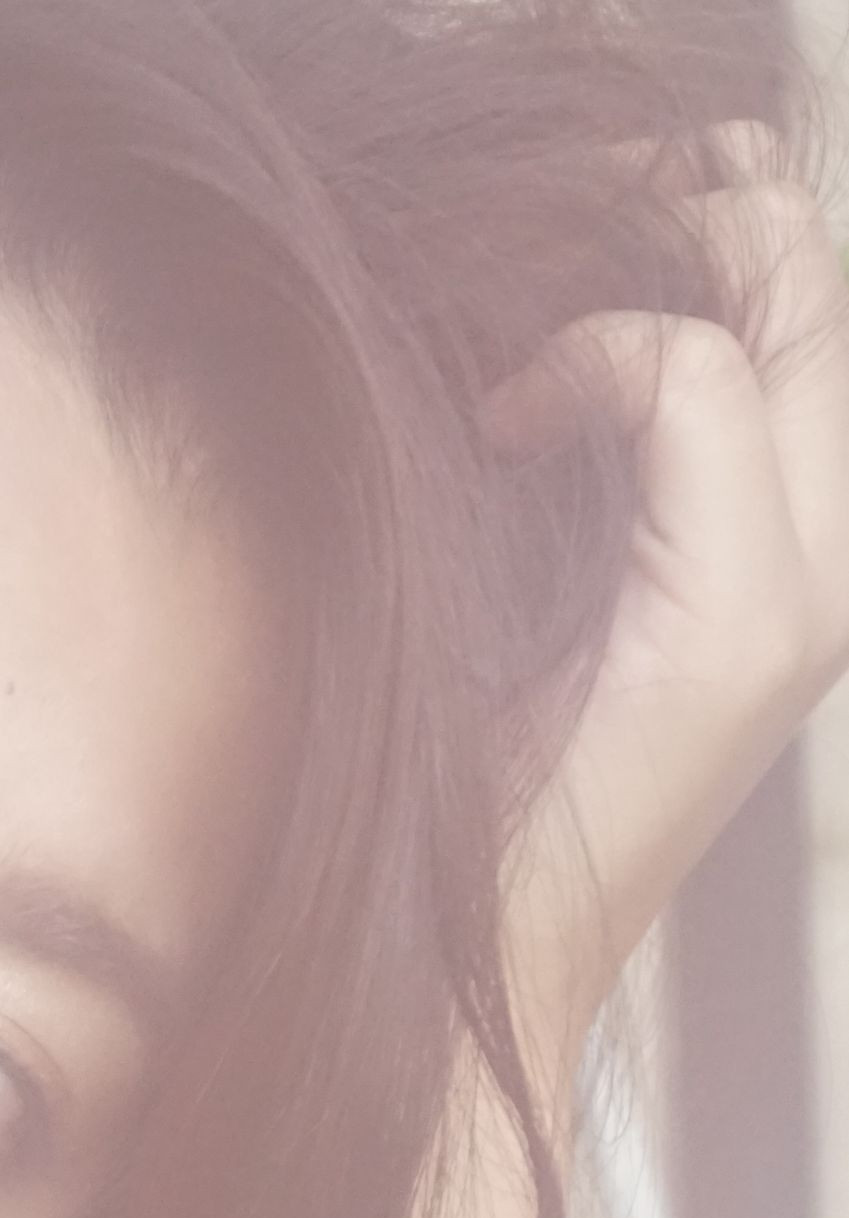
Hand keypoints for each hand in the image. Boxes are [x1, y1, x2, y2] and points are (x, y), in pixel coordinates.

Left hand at [487, 133, 848, 1079]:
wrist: (458, 974)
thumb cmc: (453, 786)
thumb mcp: (512, 578)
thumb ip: (555, 450)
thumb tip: (511, 312)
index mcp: (779, 538)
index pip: (797, 293)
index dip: (690, 217)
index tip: (533, 280)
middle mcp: (825, 554)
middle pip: (814, 268)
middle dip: (687, 196)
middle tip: (543, 214)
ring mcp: (806, 591)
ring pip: (794, 296)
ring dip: (654, 248)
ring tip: (529, 303)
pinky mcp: (746, 630)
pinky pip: (699, 387)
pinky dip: (593, 366)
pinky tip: (506, 423)